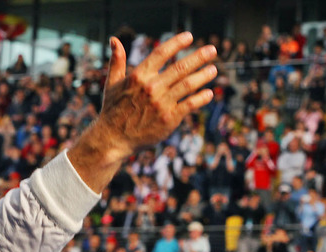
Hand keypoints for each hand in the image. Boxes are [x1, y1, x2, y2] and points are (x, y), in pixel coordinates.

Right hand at [101, 33, 215, 152]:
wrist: (112, 139)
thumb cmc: (113, 110)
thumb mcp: (112, 83)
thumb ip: (117, 61)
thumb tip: (114, 39)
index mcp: (138, 76)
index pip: (161, 53)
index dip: (177, 43)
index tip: (189, 37)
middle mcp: (151, 88)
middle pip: (181, 67)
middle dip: (199, 57)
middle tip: (212, 50)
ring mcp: (161, 103)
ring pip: (188, 84)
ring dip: (203, 75)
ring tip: (213, 70)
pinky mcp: (169, 119)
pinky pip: (190, 105)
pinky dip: (201, 98)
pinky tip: (208, 93)